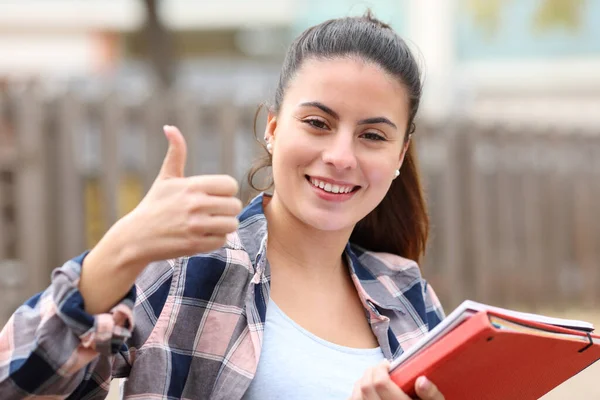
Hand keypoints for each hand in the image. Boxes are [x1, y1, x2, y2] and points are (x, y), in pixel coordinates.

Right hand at [123, 125, 242, 263]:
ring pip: (231, 224)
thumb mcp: (165, 178)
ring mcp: (195, 226)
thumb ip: (176, 153)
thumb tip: (169, 127)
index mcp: (191, 185)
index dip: (226, 191)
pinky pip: (222, 241)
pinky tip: (202, 236)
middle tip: (213, 212)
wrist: (136, 237)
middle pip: (235, 206)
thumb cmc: (154, 205)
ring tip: (209, 224)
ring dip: (223, 226)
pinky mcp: (195, 244)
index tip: (215, 196)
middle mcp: (195, 204)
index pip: (230, 185)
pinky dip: (215, 240)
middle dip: (226, 210)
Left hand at [349, 360, 444, 399]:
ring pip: (356, 396)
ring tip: (375, 380)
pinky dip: (357, 395)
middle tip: (381, 369)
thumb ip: (431, 394)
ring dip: (362, 383)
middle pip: (366, 387)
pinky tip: (368, 393)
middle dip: (371, 372)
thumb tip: (421, 381)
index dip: (381, 369)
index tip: (388, 365)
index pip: (381, 384)